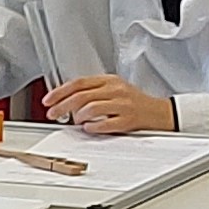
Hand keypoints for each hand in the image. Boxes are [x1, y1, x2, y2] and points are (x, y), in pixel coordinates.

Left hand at [48, 75, 178, 133]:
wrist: (160, 113)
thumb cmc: (134, 103)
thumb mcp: (113, 90)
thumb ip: (92, 92)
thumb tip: (66, 100)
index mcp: (109, 80)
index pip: (79, 83)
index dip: (60, 91)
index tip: (48, 100)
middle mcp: (116, 90)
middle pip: (81, 96)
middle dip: (62, 106)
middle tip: (52, 114)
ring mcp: (123, 104)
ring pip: (91, 108)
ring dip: (78, 117)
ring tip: (76, 122)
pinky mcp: (129, 120)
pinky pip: (105, 123)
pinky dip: (92, 126)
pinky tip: (89, 128)